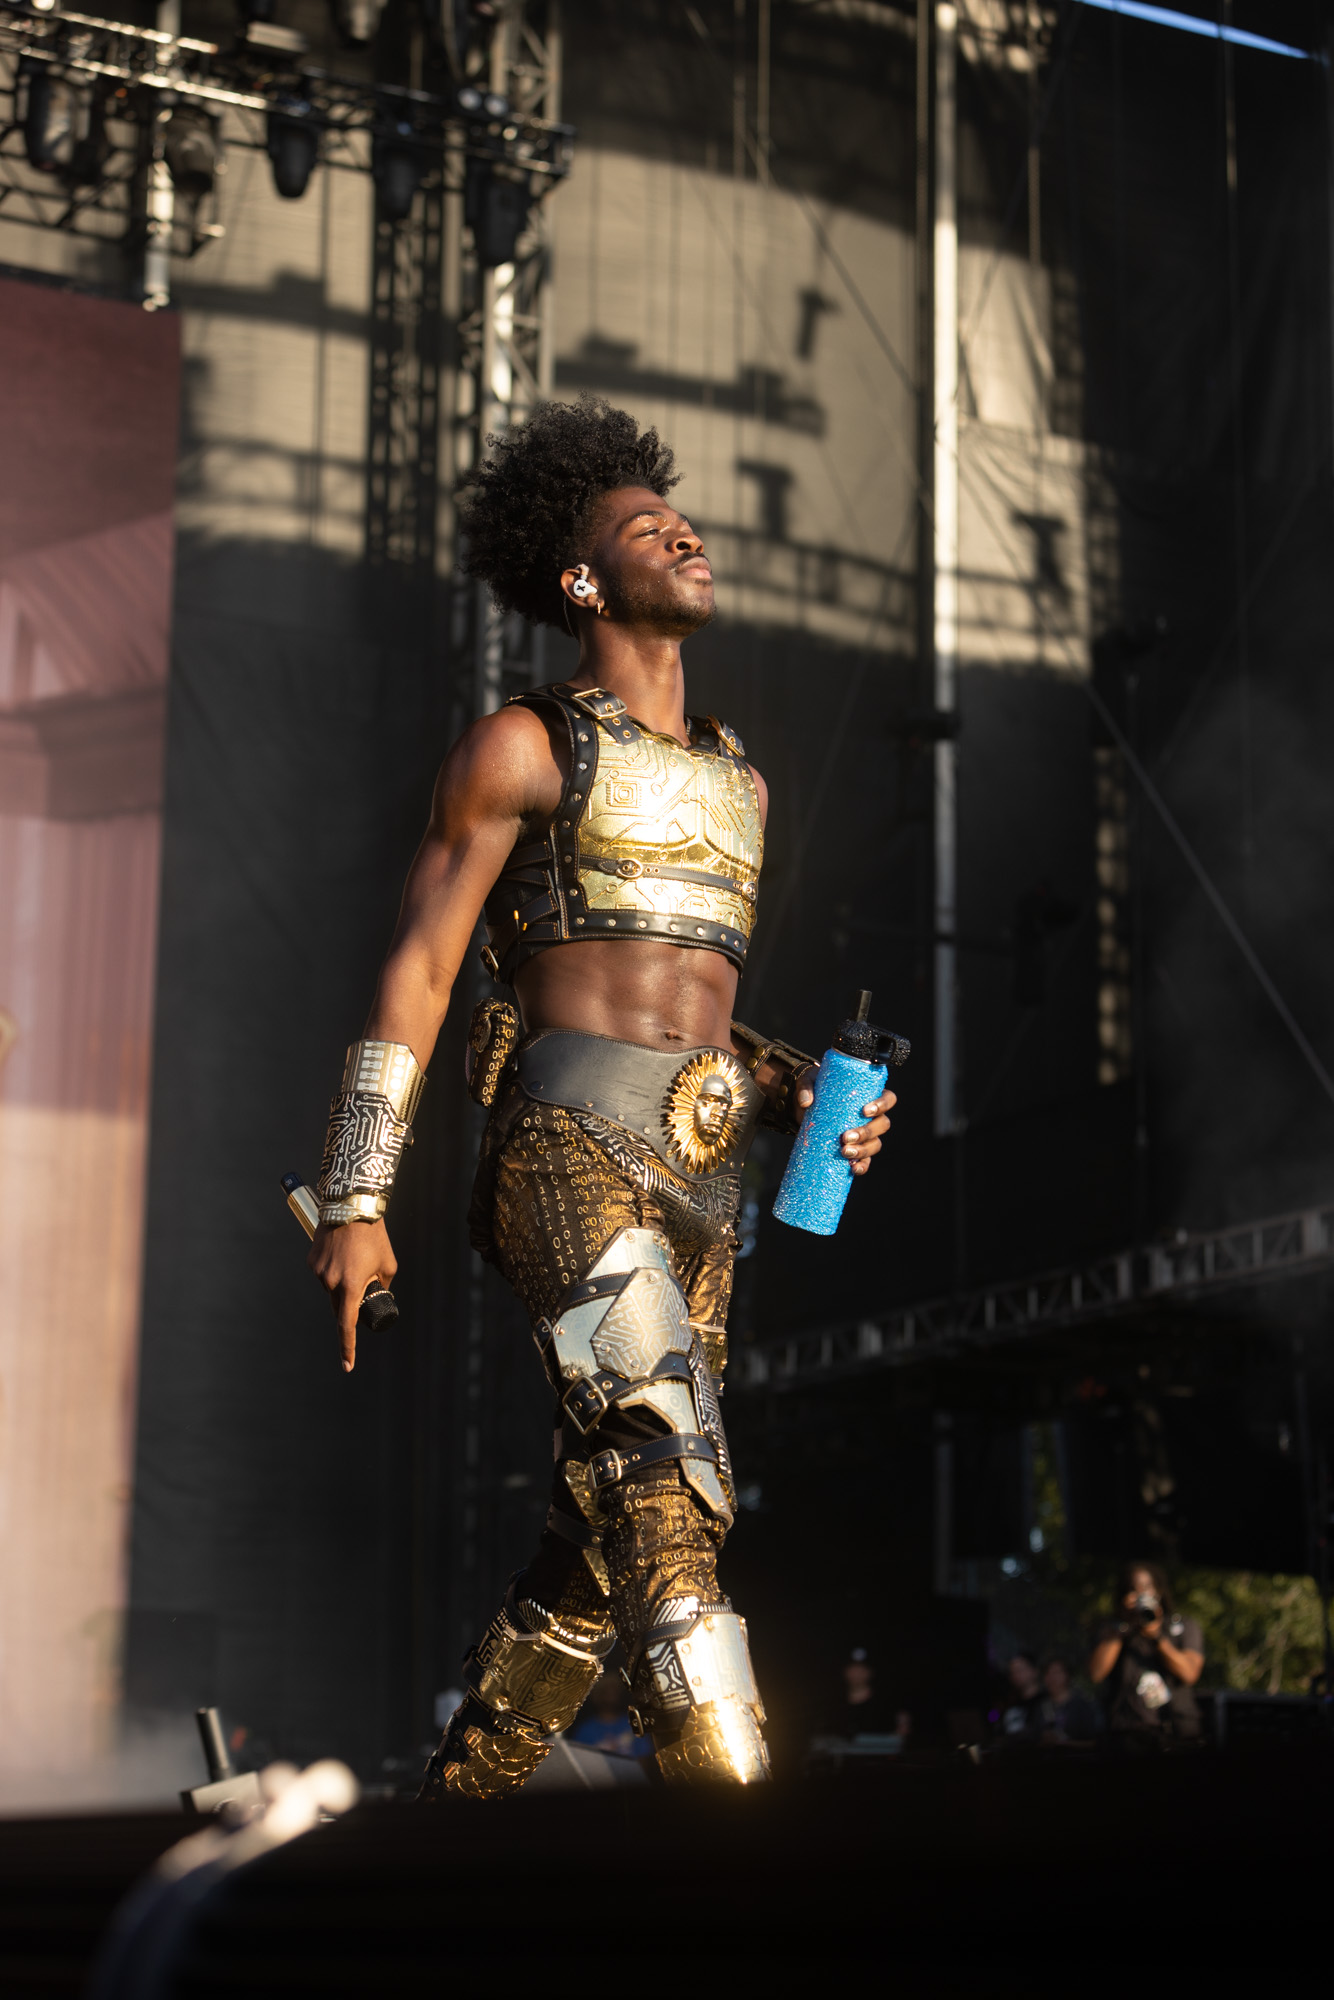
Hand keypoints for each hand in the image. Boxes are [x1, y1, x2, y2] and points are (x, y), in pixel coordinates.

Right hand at [308, 1218, 395, 1373]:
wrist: (351, 1206)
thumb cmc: (374, 1235)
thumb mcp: (388, 1263)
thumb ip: (383, 1283)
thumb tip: (378, 1293)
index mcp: (351, 1286)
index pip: (347, 1326)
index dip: (348, 1348)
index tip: (348, 1366)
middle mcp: (331, 1282)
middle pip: (338, 1308)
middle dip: (349, 1306)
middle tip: (364, 1285)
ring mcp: (318, 1271)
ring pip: (330, 1290)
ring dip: (342, 1284)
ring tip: (354, 1259)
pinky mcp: (311, 1260)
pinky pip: (322, 1275)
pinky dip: (332, 1271)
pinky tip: (342, 1254)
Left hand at [793, 1074, 897, 1175]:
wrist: (802, 1111)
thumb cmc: (814, 1091)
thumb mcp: (808, 1083)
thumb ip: (805, 1088)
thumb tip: (806, 1103)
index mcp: (868, 1096)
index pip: (888, 1099)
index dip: (882, 1105)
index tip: (864, 1111)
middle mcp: (871, 1116)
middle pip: (883, 1124)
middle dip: (867, 1132)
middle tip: (846, 1137)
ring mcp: (865, 1135)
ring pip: (875, 1144)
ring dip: (863, 1150)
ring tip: (845, 1152)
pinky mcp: (856, 1149)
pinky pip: (866, 1160)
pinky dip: (862, 1166)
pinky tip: (853, 1169)